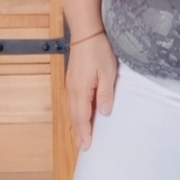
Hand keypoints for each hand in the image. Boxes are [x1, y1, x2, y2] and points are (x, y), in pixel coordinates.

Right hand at [65, 33, 117, 150]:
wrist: (86, 32)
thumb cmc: (98, 50)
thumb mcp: (107, 72)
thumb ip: (105, 93)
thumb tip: (104, 113)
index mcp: (81, 90)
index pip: (82, 117)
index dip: (85, 132)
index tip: (86, 147)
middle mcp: (72, 90)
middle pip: (75, 115)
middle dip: (79, 132)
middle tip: (82, 148)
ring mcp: (71, 84)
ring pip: (73, 109)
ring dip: (77, 123)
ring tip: (81, 136)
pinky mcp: (73, 79)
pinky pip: (73, 101)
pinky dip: (77, 112)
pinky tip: (81, 115)